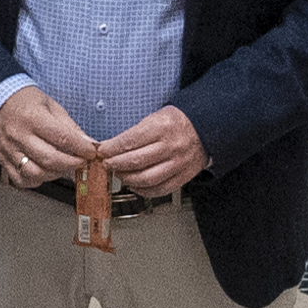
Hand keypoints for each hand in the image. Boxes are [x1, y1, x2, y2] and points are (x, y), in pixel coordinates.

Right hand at [0, 85, 100, 188]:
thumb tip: (88, 143)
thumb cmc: (26, 102)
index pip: (61, 138)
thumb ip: (70, 127)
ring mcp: (9, 151)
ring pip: (36, 173)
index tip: (90, 152)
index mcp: (32, 118)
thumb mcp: (51, 106)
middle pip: (50, 159)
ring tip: (65, 166)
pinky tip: (46, 172)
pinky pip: (22, 179)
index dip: (80, 148)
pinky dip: (38, 180)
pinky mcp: (4, 161)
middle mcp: (18, 136)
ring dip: (56, 174)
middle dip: (72, 163)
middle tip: (82, 161)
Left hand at [90, 106, 207, 206]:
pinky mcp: (183, 176)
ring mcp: (178, 163)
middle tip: (107, 164)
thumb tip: (112, 145)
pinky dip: (143, 190)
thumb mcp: (156, 116)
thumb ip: (136, 132)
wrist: (205, 129)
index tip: (102, 151)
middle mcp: (171, 146)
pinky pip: (160, 189)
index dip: (111, 149)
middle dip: (115, 164)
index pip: (130, 141)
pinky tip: (134, 185)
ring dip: (127, 179)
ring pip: (146, 179)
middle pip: (135, 161)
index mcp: (162, 127)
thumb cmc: (177, 122)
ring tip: (119, 174)